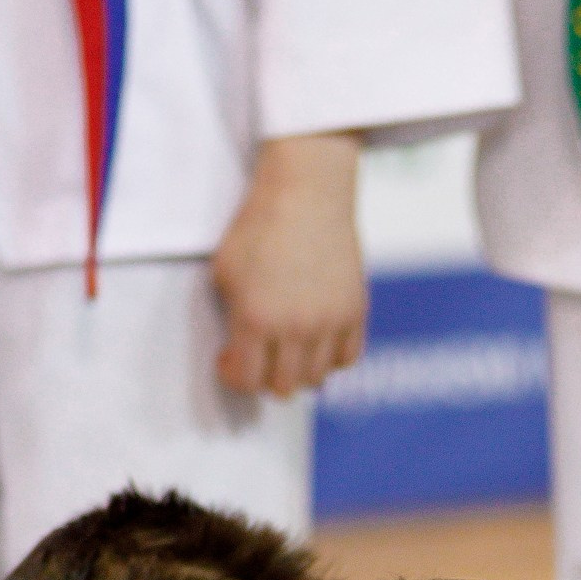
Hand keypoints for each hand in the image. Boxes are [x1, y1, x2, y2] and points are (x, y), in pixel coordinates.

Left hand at [212, 132, 365, 399]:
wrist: (306, 192)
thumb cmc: (259, 225)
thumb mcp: (225, 271)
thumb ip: (232, 317)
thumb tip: (239, 349)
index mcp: (256, 318)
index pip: (246, 381)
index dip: (233, 375)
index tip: (230, 359)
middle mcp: (296, 328)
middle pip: (283, 387)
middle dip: (265, 376)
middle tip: (259, 356)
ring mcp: (329, 322)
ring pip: (316, 379)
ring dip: (299, 370)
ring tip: (288, 349)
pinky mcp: (355, 312)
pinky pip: (347, 359)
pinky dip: (331, 359)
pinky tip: (317, 343)